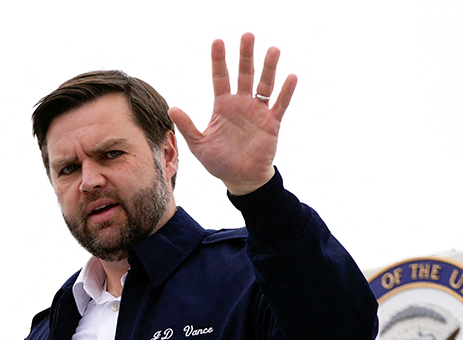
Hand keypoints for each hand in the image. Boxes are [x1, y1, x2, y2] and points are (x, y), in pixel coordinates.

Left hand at [169, 32, 296, 195]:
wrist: (241, 179)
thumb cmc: (219, 162)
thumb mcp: (199, 145)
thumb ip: (187, 126)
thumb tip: (171, 108)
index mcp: (223, 106)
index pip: (220, 77)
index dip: (219, 60)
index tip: (218, 41)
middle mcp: (241, 104)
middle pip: (244, 74)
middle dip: (245, 56)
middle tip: (247, 36)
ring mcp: (258, 112)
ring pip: (264, 85)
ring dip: (269, 68)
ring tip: (273, 49)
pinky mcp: (272, 123)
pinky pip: (280, 104)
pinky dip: (286, 91)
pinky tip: (291, 77)